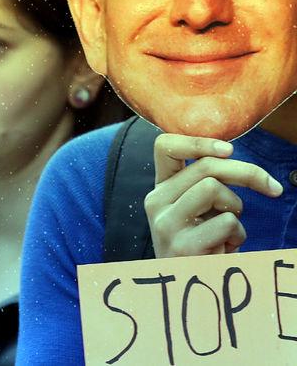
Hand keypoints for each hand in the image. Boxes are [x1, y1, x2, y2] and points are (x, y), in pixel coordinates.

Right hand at [145, 133, 283, 256]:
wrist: (188, 287)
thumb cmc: (201, 245)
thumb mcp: (197, 210)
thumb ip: (203, 183)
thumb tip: (229, 155)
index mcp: (159, 189)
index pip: (164, 147)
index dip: (199, 142)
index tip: (228, 150)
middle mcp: (156, 202)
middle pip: (206, 167)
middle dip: (248, 173)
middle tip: (273, 188)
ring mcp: (166, 224)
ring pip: (214, 188)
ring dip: (235, 207)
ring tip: (229, 229)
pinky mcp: (183, 245)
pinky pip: (226, 222)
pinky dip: (237, 234)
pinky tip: (225, 248)